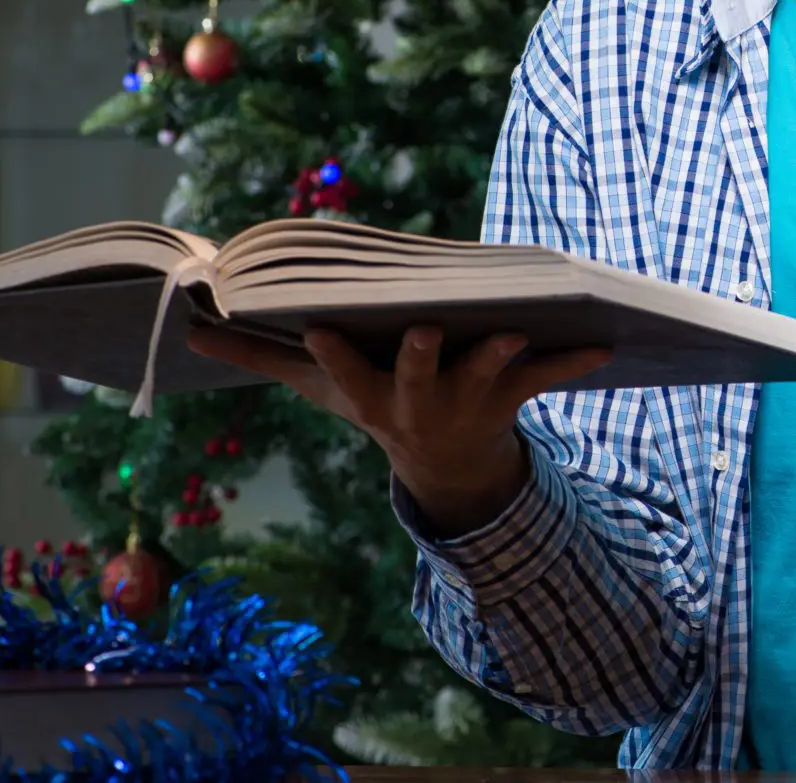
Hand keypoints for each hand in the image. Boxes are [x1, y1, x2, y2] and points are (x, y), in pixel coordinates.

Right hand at [188, 323, 610, 536]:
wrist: (447, 468)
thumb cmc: (375, 402)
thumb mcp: (319, 387)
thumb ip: (258, 357)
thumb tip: (189, 327)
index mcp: (369, 394)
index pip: (343, 372)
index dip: (332, 351)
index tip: (319, 326)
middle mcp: (417, 402)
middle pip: (415, 378)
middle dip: (418, 358)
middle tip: (421, 330)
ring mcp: (467, 400)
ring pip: (484, 375)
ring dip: (498, 354)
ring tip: (513, 331)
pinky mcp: (511, 395)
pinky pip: (547, 376)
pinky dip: (575, 360)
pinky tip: (606, 344)